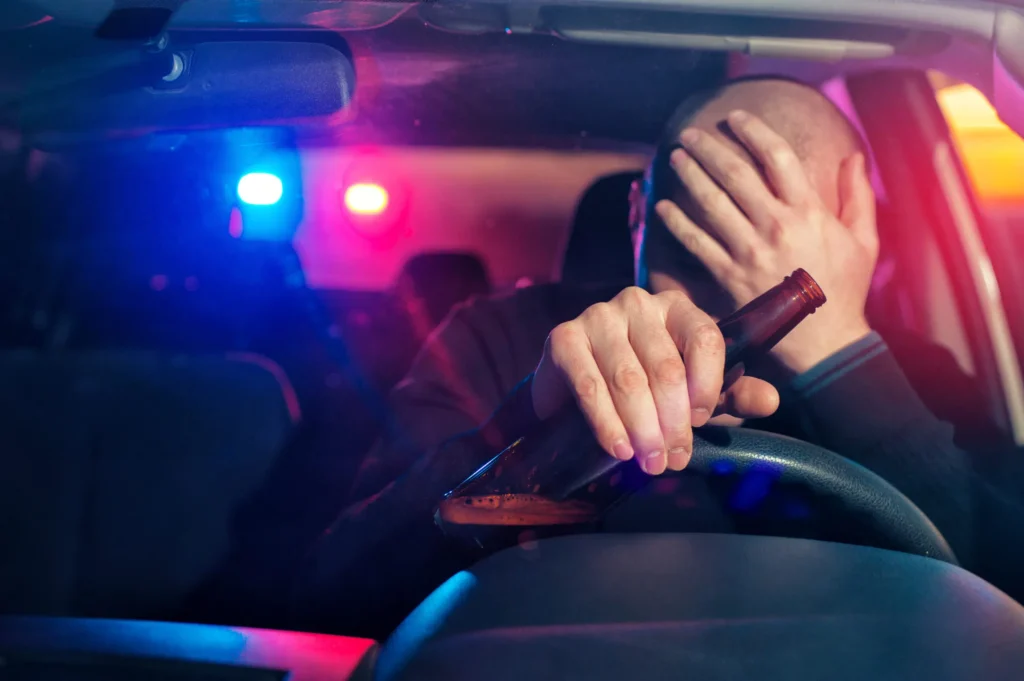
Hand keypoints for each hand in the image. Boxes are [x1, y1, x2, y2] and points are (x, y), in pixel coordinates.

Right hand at [532, 287, 779, 474]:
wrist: (573, 392)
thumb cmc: (643, 389)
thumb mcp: (694, 394)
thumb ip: (733, 395)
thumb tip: (771, 401)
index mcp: (677, 309)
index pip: (704, 337)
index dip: (707, 385)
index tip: (701, 422)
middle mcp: (638, 303)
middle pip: (666, 367)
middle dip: (672, 423)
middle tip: (672, 460)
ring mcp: (598, 317)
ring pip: (628, 380)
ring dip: (642, 429)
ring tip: (649, 463)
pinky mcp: (564, 338)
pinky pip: (589, 385)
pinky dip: (606, 423)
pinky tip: (618, 448)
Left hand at [655, 110, 878, 373]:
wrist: (824, 342)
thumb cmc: (844, 289)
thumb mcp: (863, 240)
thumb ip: (856, 196)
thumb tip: (854, 156)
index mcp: (809, 213)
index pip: (777, 157)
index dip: (753, 131)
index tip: (734, 117)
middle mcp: (776, 227)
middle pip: (736, 174)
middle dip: (709, 149)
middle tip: (690, 133)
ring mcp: (750, 252)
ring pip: (712, 204)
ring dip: (690, 177)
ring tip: (674, 158)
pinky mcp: (729, 277)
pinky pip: (697, 244)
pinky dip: (678, 224)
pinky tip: (663, 207)